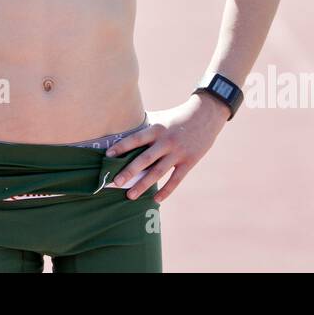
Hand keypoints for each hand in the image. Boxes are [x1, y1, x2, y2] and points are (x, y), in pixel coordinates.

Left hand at [104, 95, 229, 202]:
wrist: (206, 115)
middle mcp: (166, 141)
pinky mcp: (189, 161)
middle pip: (145, 159)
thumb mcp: (160, 118)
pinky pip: (176, 180)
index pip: (136, 139)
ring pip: (158, 172)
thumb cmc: (177, 117)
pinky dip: (166, 190)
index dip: (122, 147)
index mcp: (157, 128)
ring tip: (130, 196)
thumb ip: (144, 126)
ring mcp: (178, 153)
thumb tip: (122, 130)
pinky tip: (156, 199)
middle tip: (115, 183)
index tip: (107, 155)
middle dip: (129, 172)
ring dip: (143, 185)